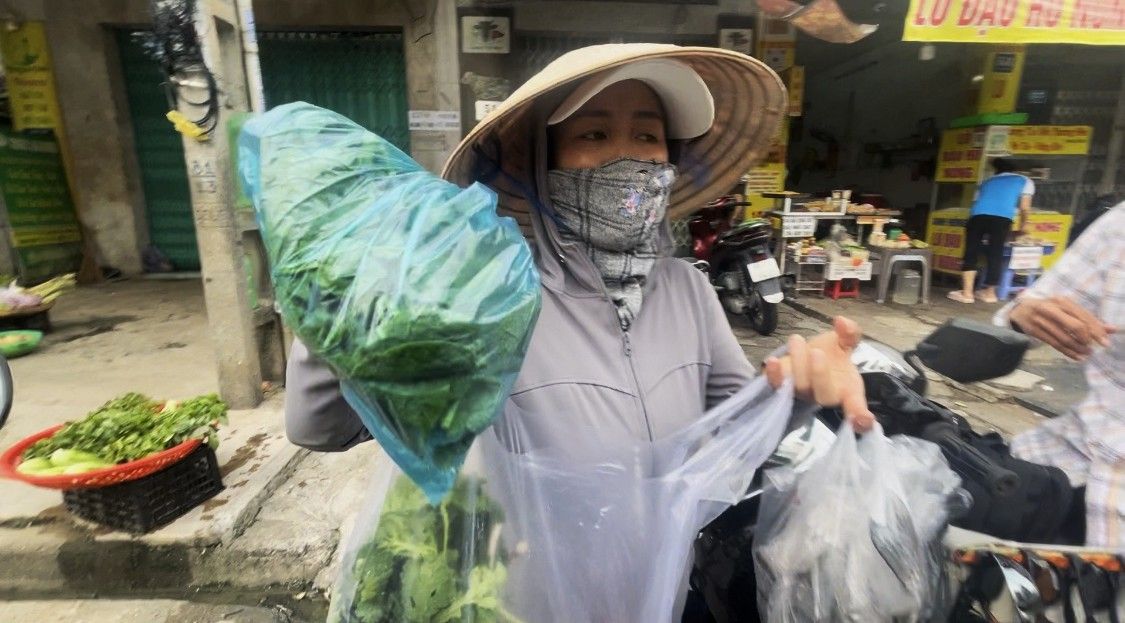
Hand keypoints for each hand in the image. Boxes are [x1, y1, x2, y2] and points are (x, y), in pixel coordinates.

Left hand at [763, 316, 874, 431]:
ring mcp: (802, 393)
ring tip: (796, 340)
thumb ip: (849, 333)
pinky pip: (776, 385)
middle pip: (824, 394)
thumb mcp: (845, 343)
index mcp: (847, 389)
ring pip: (800, 386)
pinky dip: (774, 374)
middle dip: (820, 375)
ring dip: (798, 363)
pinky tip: (773, 362)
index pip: (855, 405)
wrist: (808, 356)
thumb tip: (842, 322)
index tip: (862, 420)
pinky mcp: (781, 387)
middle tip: (817, 353)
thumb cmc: (832, 355)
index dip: (860, 414)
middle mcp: (825, 396)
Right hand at [1009, 295, 1115, 360]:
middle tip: (1095, 347)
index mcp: (1062, 301)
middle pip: (1075, 326)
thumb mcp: (1066, 309)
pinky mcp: (1035, 332)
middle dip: (1087, 338)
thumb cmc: (1049, 309)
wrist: (1020, 310)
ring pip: (1065, 338)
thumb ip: (1086, 318)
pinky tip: (1077, 357)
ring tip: (1087, 353)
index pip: (1083, 316)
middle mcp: (1051, 309)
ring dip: (1078, 348)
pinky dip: (1068, 352)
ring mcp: (1042, 321)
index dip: (1096, 329)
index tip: (1105, 341)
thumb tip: (1111, 329)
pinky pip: (1055, 344)